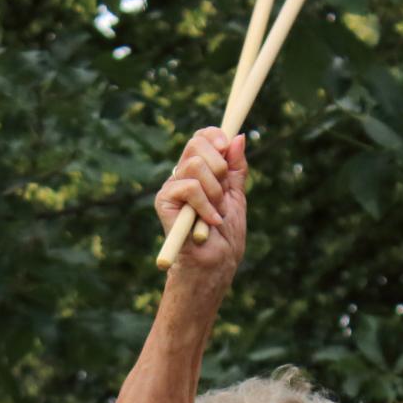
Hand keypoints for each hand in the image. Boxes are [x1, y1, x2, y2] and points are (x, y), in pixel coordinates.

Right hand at [154, 128, 247, 284]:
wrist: (213, 265)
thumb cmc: (224, 238)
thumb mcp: (237, 197)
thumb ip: (236, 169)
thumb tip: (239, 137)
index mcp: (198, 173)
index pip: (201, 138)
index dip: (214, 136)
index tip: (227, 145)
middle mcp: (181, 176)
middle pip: (196, 144)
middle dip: (219, 166)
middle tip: (223, 195)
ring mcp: (171, 188)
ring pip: (195, 165)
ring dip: (215, 191)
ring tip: (216, 214)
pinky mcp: (164, 202)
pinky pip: (189, 187)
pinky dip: (205, 205)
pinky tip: (209, 222)